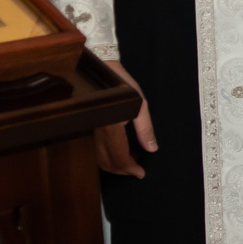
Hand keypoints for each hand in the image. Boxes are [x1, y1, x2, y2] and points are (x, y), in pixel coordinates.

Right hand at [95, 58, 155, 177]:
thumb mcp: (140, 105)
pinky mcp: (91, 126)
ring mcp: (92, 130)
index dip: (130, 169)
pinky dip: (108, 156)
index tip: (141, 173)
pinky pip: (97, 148)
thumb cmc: (122, 85)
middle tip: (137, 171)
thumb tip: (151, 149)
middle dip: (122, 170)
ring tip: (133, 161)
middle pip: (107, 161)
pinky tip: (122, 151)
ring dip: (115, 164)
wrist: (102, 70)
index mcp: (110, 127)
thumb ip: (145, 129)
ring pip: (100, 157)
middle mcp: (97, 131)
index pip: (118, 157)